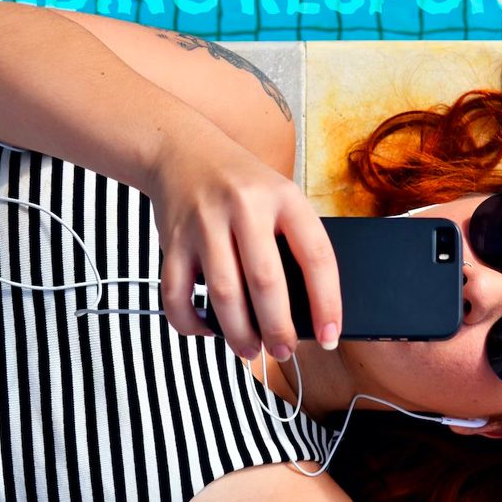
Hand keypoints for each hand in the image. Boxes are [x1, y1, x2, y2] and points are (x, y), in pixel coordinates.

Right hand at [146, 125, 341, 362]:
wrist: (182, 150)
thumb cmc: (243, 185)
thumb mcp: (279, 196)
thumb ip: (292, 242)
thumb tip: (305, 312)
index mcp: (284, 198)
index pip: (316, 256)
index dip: (327, 303)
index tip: (329, 336)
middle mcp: (245, 207)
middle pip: (266, 282)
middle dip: (278, 329)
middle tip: (285, 352)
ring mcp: (204, 224)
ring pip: (224, 294)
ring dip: (239, 334)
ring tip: (249, 350)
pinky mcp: (171, 240)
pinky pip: (177, 294)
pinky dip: (190, 322)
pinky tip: (206, 329)